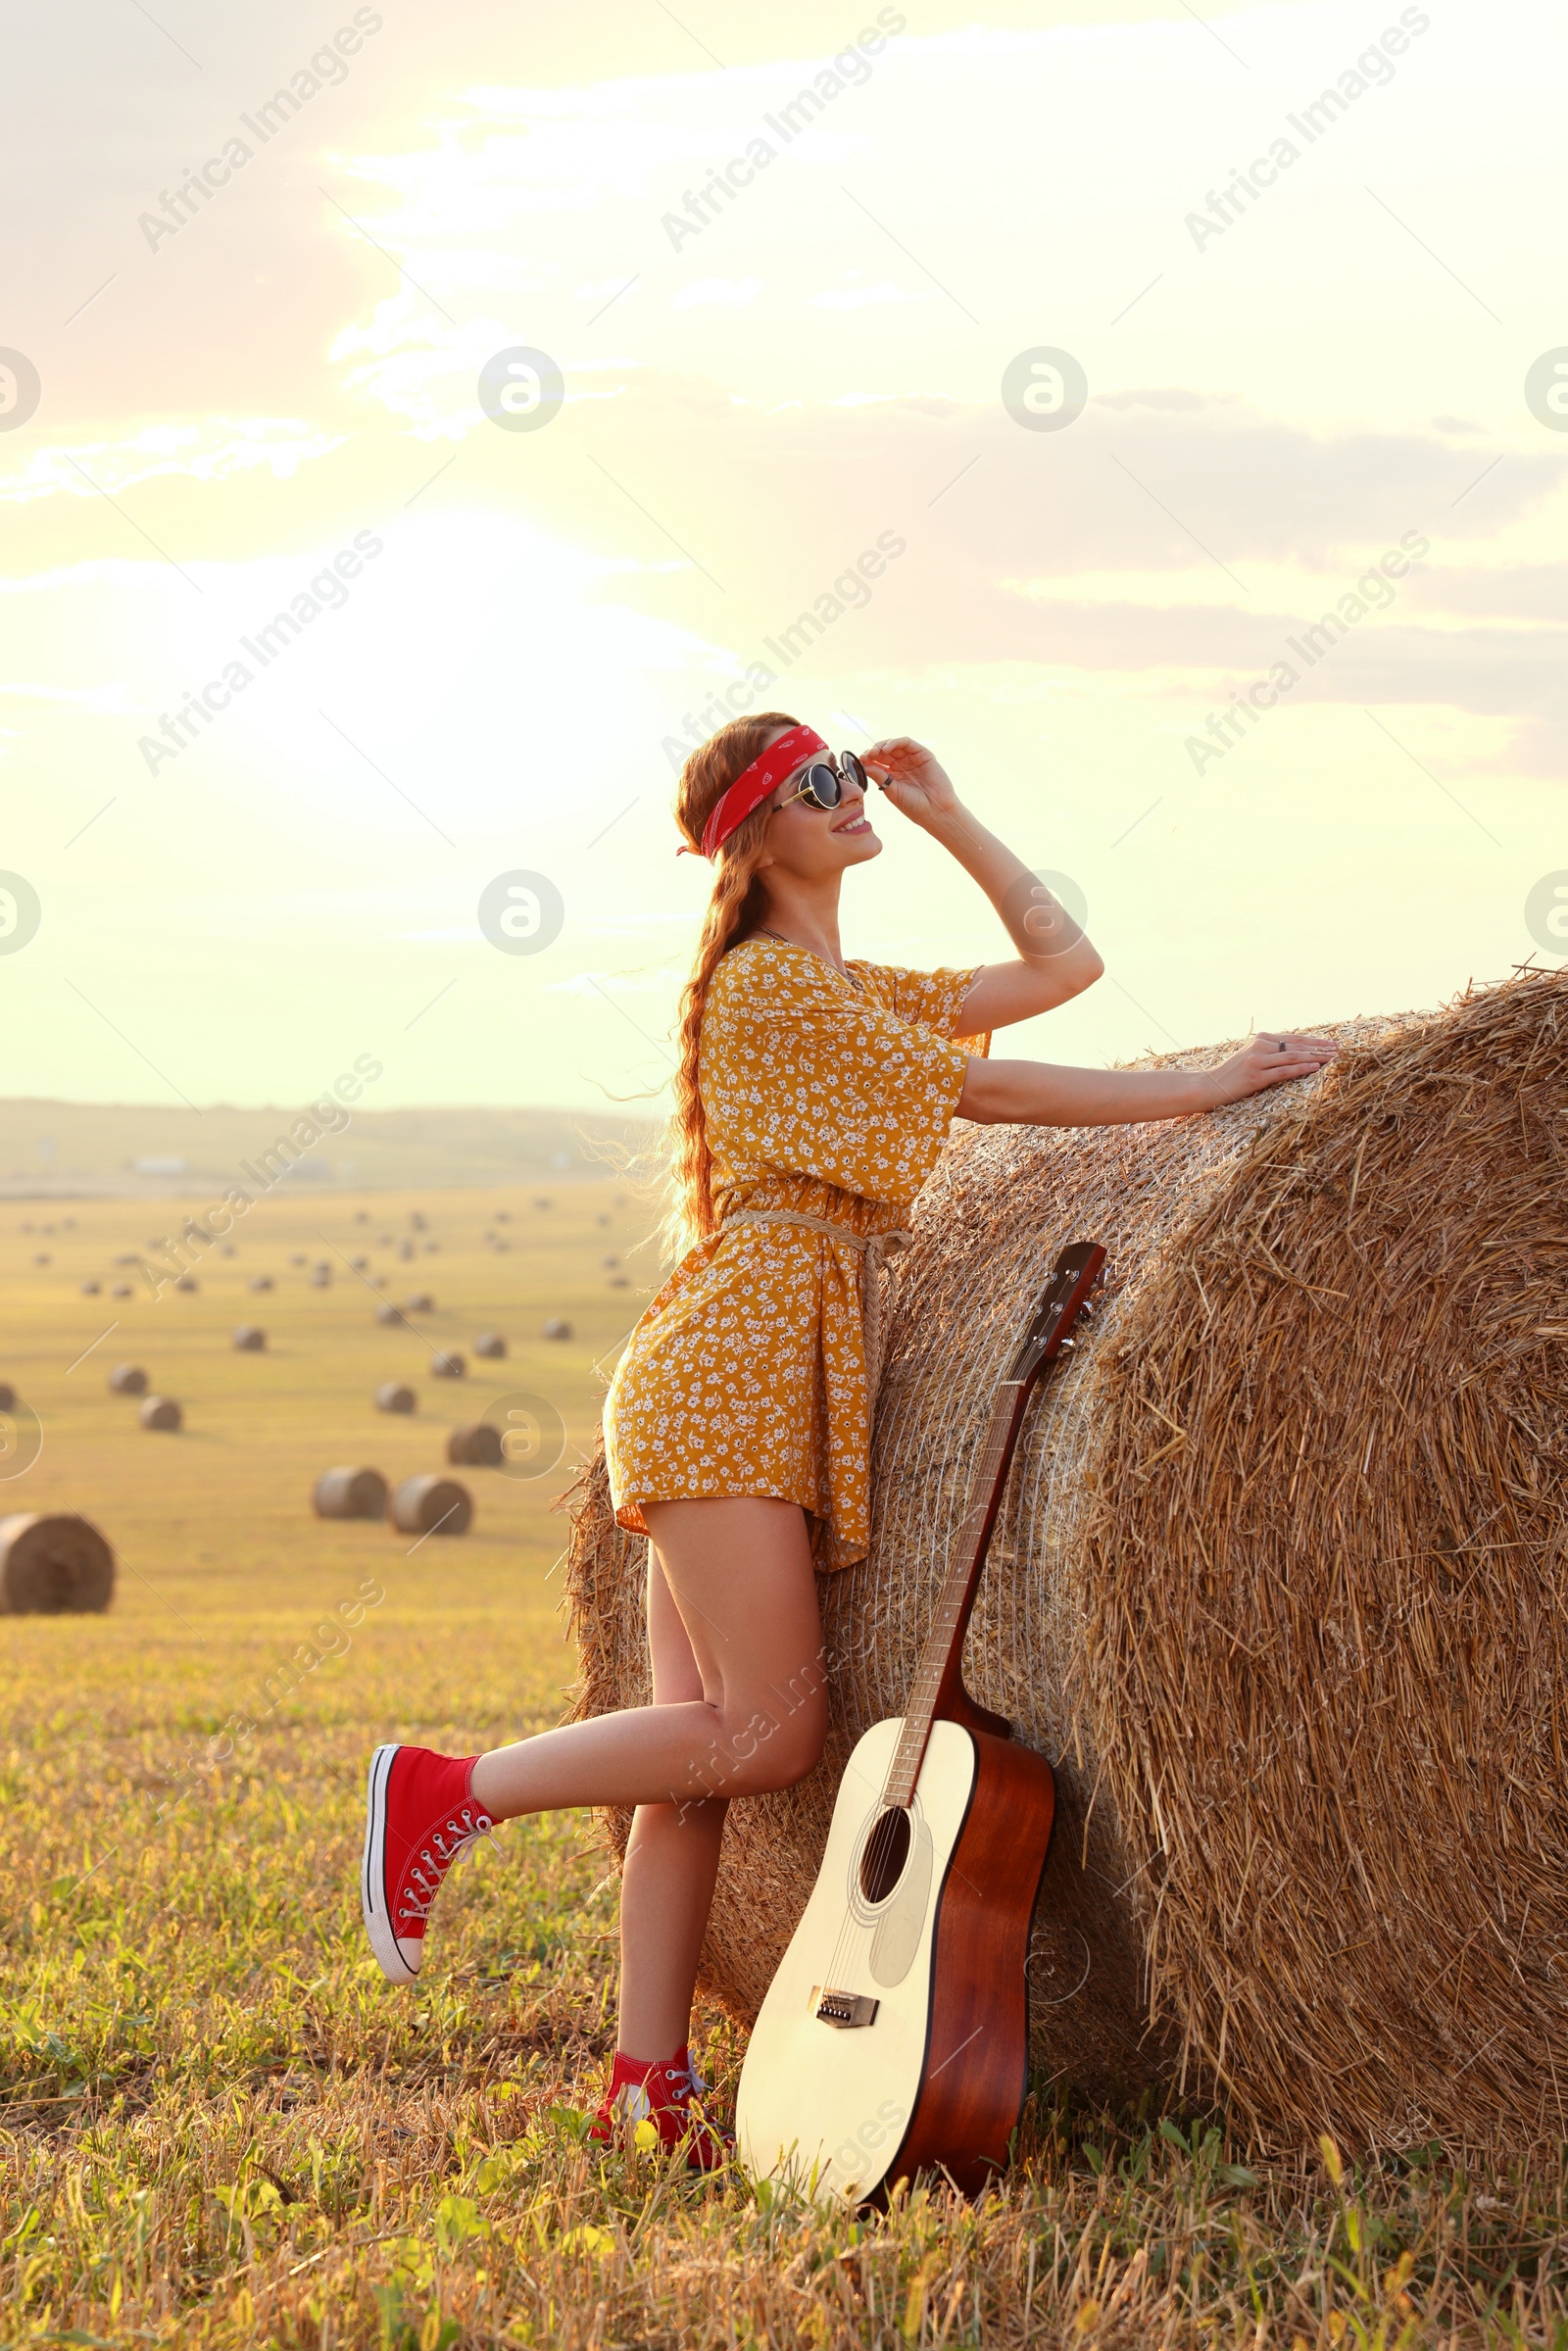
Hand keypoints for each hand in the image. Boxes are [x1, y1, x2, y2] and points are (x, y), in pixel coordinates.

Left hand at [860, 737, 960, 829]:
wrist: (935, 811)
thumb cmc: (913, 805)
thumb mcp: (891, 789)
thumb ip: (878, 775)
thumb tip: (862, 764)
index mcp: (893, 774)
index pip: (878, 761)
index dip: (868, 758)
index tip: (860, 760)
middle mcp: (902, 765)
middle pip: (884, 751)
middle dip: (874, 751)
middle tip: (866, 755)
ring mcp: (912, 759)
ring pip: (894, 745)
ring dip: (882, 745)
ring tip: (874, 752)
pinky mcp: (923, 754)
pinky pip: (907, 743)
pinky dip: (895, 742)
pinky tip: (886, 749)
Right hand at [1210, 1031, 1337, 1104]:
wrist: (1210, 1085)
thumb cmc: (1233, 1074)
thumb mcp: (1251, 1056)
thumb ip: (1270, 1051)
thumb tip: (1296, 1052)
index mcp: (1261, 1038)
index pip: (1293, 1038)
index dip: (1314, 1041)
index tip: (1331, 1043)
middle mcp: (1260, 1046)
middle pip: (1296, 1045)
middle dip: (1319, 1048)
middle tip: (1338, 1050)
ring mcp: (1257, 1060)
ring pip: (1293, 1056)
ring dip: (1315, 1057)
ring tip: (1331, 1058)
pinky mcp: (1256, 1076)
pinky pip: (1283, 1071)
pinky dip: (1301, 1069)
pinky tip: (1315, 1068)